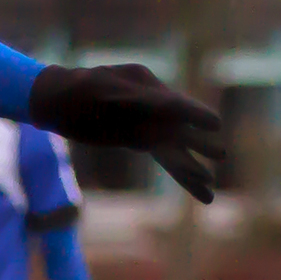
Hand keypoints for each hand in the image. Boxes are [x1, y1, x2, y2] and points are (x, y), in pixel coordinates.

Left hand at [29, 64, 224, 202]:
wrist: (59, 99)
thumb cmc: (81, 88)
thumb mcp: (103, 87)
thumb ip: (136, 97)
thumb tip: (168, 104)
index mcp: (148, 89)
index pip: (175, 104)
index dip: (194, 114)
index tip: (215, 123)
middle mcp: (156, 109)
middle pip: (180, 132)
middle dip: (198, 146)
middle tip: (221, 156)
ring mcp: (150, 126)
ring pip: (176, 152)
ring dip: (191, 171)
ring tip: (209, 192)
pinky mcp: (140, 141)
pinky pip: (166, 159)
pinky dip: (182, 173)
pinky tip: (200, 187)